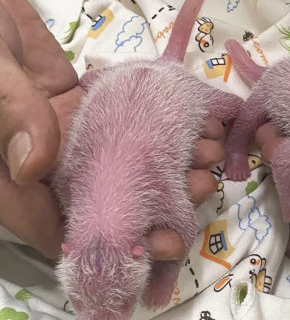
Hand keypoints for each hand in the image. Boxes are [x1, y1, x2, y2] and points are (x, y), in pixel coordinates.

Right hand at [0, 0, 221, 259]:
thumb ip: (11, 114)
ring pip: (125, 165)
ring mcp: (70, 136)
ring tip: (207, 152)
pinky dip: (166, 130)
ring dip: (172, 164)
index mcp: (9, 173)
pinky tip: (197, 126)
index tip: (154, 240)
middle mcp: (43, 163)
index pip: (52, 225)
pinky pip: (132, 129)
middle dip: (157, 203)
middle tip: (199, 186)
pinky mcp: (89, 111)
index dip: (104, 241)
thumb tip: (34, 167)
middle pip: (103, 200)